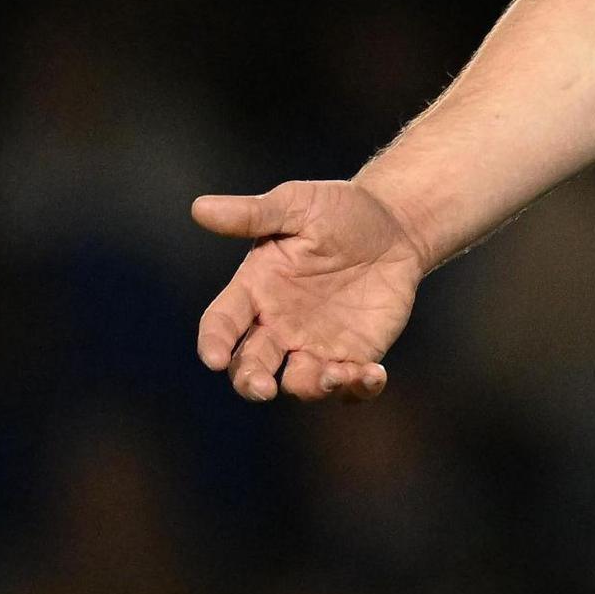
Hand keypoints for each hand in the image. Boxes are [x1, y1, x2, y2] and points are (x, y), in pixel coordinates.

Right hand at [191, 180, 427, 401]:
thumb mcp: (296, 204)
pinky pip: (351, 386)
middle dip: (252, 381)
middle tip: (263, 388)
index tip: (214, 358)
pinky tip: (372, 375)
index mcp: (255, 290)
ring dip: (311, 387)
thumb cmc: (339, 210)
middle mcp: (279, 325)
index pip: (222, 323)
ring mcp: (316, 344)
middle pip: (252, 366)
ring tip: (332, 375)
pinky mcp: (355, 355)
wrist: (395, 225)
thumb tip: (199, 208)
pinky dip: (358, 389)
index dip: (214, 342)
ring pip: (301, 382)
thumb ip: (252, 214)